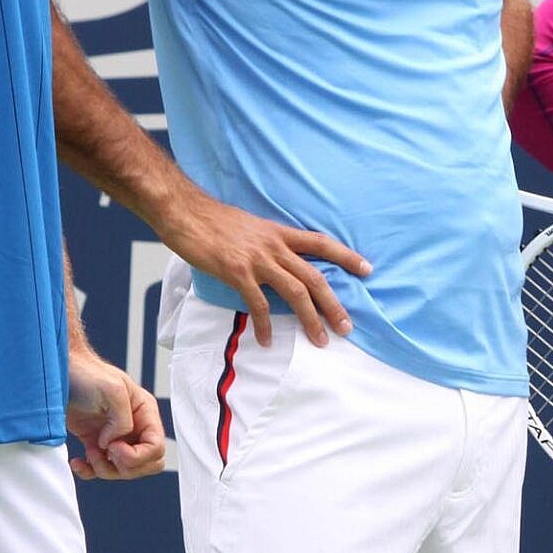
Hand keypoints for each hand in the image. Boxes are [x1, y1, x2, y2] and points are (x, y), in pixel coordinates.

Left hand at [66, 351, 167, 480]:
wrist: (59, 372)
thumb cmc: (87, 373)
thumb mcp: (112, 390)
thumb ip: (122, 420)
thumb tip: (113, 443)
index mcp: (144, 414)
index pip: (156, 448)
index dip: (138, 456)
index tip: (114, 447)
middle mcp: (134, 427)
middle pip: (146, 464)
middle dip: (126, 467)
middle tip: (107, 452)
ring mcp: (115, 437)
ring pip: (123, 471)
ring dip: (105, 469)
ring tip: (89, 452)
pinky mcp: (95, 443)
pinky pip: (100, 469)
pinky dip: (89, 472)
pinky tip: (77, 461)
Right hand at [167, 187, 369, 348]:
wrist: (185, 211)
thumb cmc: (213, 220)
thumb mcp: (251, 226)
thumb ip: (269, 243)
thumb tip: (280, 261)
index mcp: (279, 233)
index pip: (322, 243)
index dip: (346, 256)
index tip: (367, 269)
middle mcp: (274, 246)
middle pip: (315, 277)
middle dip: (334, 304)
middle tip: (347, 327)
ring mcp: (257, 260)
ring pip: (295, 292)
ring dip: (310, 319)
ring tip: (320, 340)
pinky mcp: (237, 272)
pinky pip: (259, 304)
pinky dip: (265, 325)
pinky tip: (266, 340)